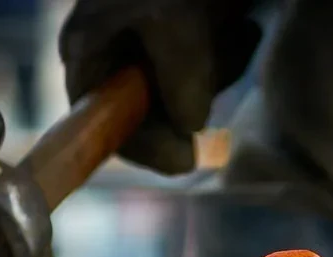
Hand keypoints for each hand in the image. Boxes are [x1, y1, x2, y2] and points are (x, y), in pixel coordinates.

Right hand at [59, 0, 260, 173]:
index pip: (103, 126)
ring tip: (237, 32)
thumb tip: (190, 129)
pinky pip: (203, 70)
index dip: (145, 146)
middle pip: (149, 114)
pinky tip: (243, 27)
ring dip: (217, 72)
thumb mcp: (174, 22)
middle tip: (220, 67)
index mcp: (89, 52)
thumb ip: (180, 82)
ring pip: (183, 94)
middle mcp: (111, 54)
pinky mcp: (179, 38)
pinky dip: (227, 56)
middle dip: (192, 100)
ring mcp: (145, 47)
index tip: (187, 158)